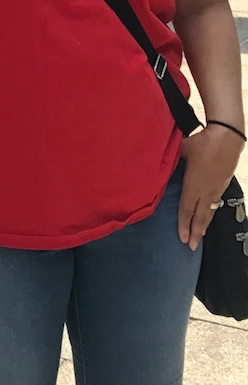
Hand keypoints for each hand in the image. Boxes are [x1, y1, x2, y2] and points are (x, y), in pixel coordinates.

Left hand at [179, 126, 242, 249]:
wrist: (227, 137)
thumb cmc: (203, 141)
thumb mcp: (181, 148)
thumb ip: (170, 156)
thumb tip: (156, 158)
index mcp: (194, 184)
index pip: (186, 209)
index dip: (183, 225)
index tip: (182, 239)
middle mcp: (206, 190)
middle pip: (200, 217)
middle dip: (195, 233)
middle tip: (192, 247)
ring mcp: (216, 188)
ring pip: (209, 212)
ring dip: (204, 226)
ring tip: (200, 236)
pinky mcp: (222, 184)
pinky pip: (215, 204)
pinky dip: (211, 214)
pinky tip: (209, 216)